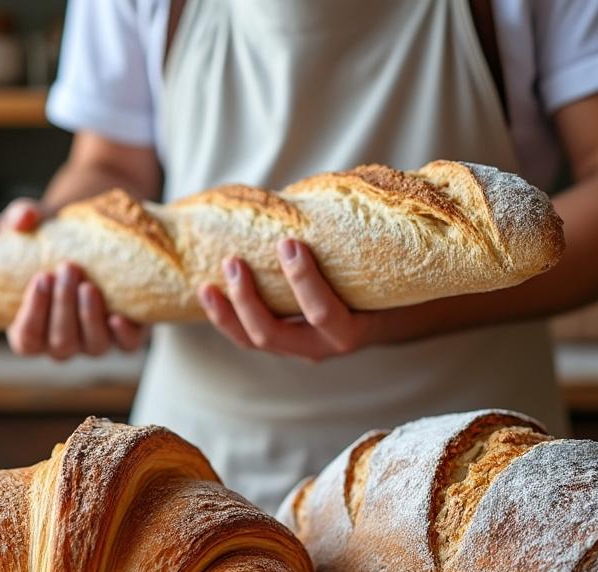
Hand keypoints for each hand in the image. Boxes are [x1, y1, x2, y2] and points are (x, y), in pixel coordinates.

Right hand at [0, 198, 148, 359]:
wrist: (94, 239)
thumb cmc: (52, 239)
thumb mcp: (30, 226)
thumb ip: (18, 218)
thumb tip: (24, 218)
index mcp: (32, 328)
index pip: (27, 340)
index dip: (31, 315)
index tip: (41, 277)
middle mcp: (64, 342)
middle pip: (61, 344)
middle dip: (63, 308)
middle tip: (68, 268)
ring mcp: (96, 341)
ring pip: (93, 346)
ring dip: (89, 317)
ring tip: (88, 285)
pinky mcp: (127, 334)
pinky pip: (127, 345)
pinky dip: (123, 335)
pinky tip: (118, 316)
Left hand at [197, 239, 373, 361]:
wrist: (389, 318)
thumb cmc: (385, 282)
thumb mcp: (381, 269)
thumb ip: (357, 245)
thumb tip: (321, 196)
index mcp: (352, 331)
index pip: (322, 313)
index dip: (303, 281)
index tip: (289, 242)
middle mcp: (323, 348)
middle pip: (273, 334)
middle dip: (248, 300)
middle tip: (234, 262)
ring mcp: (299, 350)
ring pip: (254, 340)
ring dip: (228, 313)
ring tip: (208, 284)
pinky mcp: (283, 345)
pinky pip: (247, 337)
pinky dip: (226, 318)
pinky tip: (208, 293)